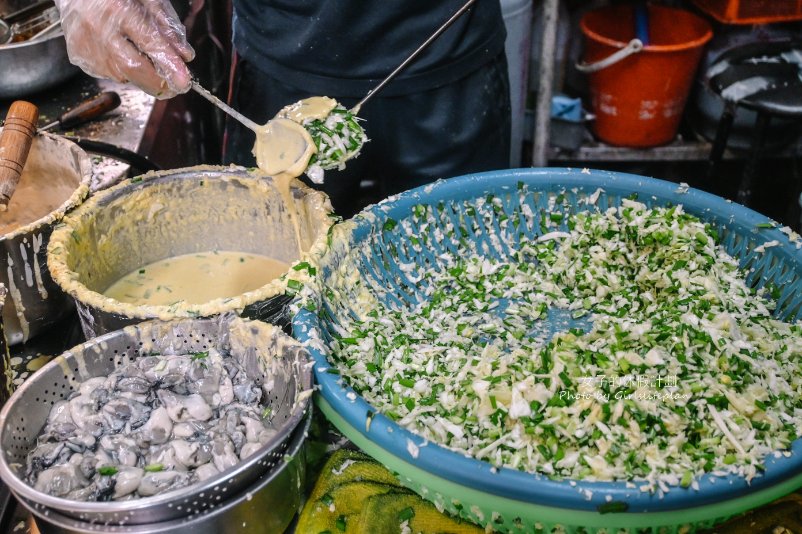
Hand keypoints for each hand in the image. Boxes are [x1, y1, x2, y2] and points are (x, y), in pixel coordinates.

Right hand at [54, 0, 194, 98]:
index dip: (169, 64)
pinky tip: (124, 53)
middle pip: (134, 68)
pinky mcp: (78, 56)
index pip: (149, 42)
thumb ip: (166, 25)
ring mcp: (86, 45)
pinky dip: (124, 71)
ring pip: (123, 75)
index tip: (184, 82)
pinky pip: (109, 73)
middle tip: (175, 87)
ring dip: (143, 77)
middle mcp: (99, 29)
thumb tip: (185, 55)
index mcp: (118, 8)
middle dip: (159, 83)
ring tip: (147, 61)